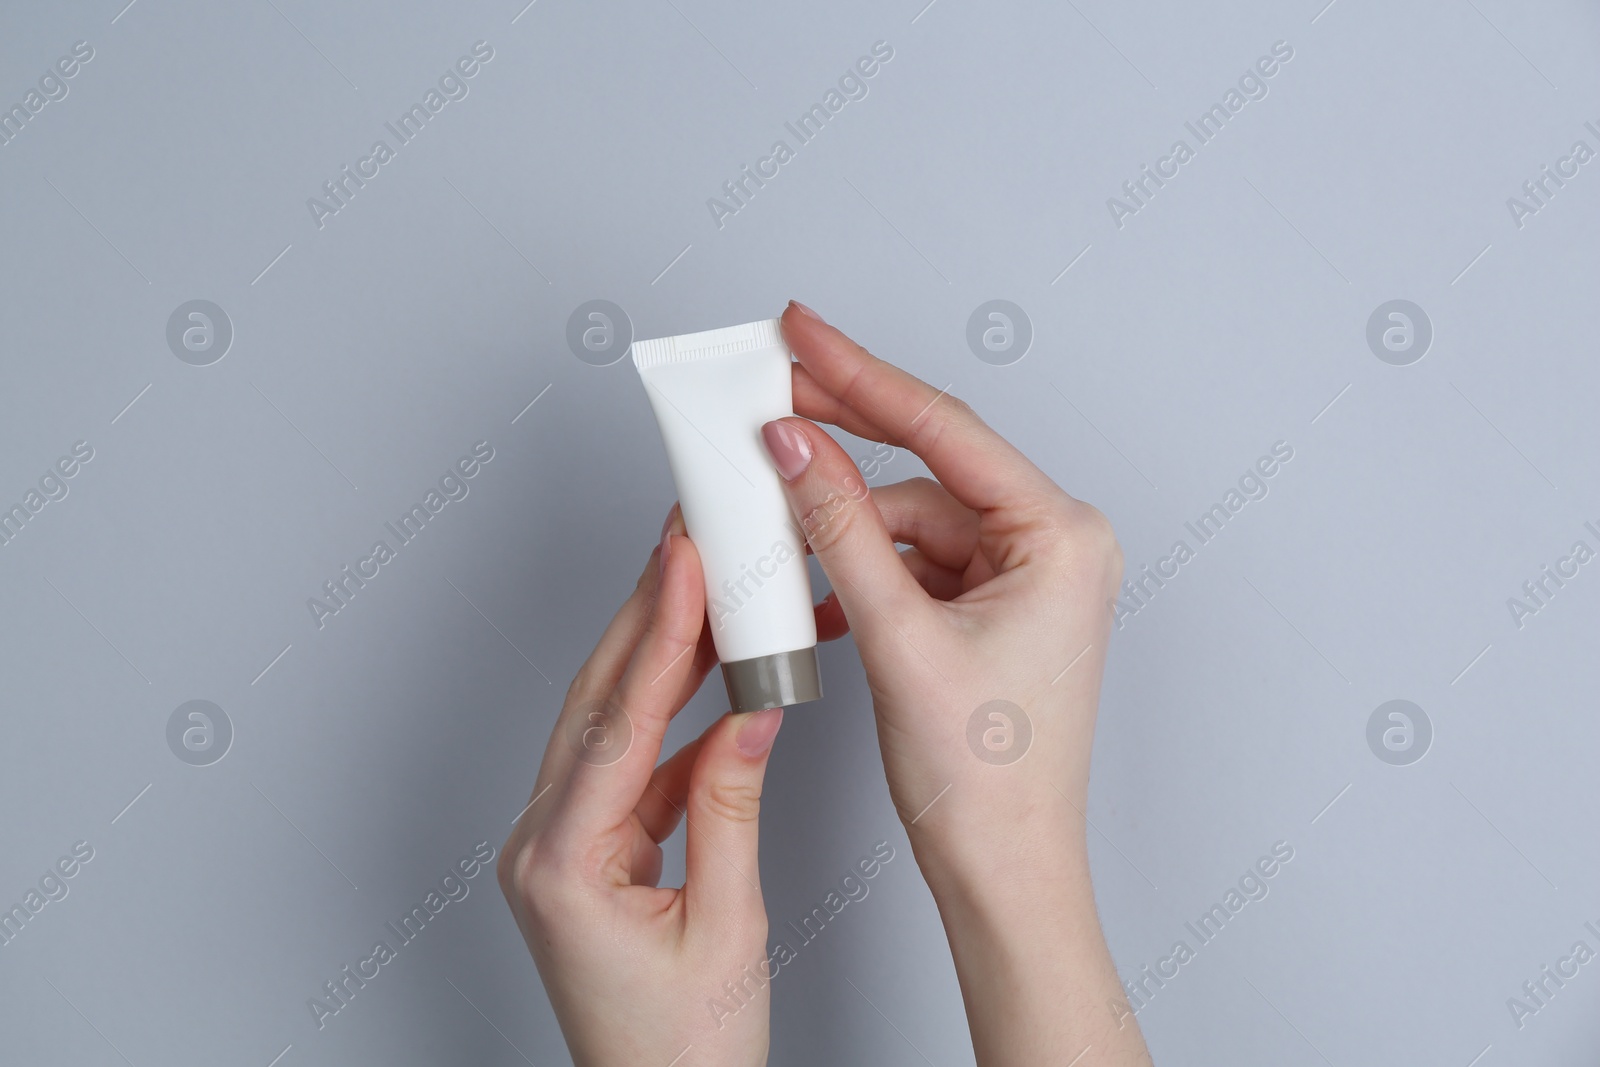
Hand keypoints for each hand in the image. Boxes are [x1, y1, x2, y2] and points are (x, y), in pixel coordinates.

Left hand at [497, 509, 783, 1066]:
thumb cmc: (681, 1052)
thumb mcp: (726, 926)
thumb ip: (731, 807)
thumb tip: (752, 710)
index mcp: (561, 865)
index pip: (618, 721)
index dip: (659, 632)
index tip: (684, 561)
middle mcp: (543, 845)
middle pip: (598, 700)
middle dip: (649, 614)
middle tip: (690, 540)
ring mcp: (561, 844)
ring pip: (610, 720)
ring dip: (663, 655)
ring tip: (711, 587)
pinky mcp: (591, 849)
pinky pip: (632, 761)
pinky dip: (677, 717)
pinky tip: (720, 680)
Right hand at [760, 301, 1149, 1063]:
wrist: (1004, 870)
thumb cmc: (985, 778)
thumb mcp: (897, 638)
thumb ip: (839, 530)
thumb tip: (793, 447)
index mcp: (1059, 537)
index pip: (944, 429)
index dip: (860, 375)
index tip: (800, 332)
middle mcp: (1051, 545)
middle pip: (926, 465)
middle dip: (843, 438)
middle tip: (768, 396)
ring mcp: (1020, 577)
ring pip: (908, 518)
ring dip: (839, 526)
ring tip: (772, 522)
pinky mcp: (990, 608)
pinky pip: (910, 563)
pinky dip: (859, 571)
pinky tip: (813, 591)